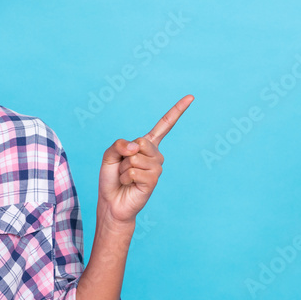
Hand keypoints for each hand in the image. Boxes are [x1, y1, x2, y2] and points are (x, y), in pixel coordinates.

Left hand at [98, 95, 192, 226]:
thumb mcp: (109, 155)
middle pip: (141, 142)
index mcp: (147, 145)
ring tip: (126, 178)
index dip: (177, 111)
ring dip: (124, 168)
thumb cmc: (111, 178)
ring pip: (136, 158)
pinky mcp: (153, 181)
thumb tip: (136, 146)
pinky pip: (134, 171)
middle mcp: (155, 155)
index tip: (191, 97)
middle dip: (125, 155)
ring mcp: (156, 168)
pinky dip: (126, 177)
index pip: (164, 125)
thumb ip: (119, 144)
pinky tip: (129, 184)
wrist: (111, 202)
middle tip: (124, 167)